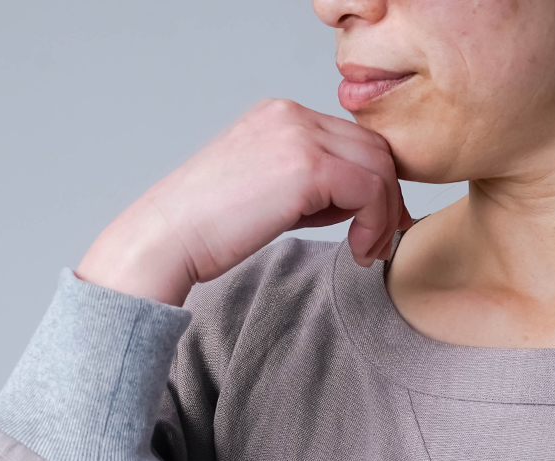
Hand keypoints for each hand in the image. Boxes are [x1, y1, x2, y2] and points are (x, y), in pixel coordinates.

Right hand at [77, 98, 411, 305]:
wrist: (167, 240)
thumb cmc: (205, 232)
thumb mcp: (265, 195)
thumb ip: (310, 188)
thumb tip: (355, 201)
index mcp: (280, 116)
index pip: (352, 140)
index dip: (373, 184)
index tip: (372, 226)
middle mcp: (292, 115)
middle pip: (374, 148)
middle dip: (386, 199)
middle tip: (379, 242)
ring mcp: (300, 136)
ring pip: (379, 167)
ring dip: (384, 215)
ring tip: (368, 251)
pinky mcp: (307, 167)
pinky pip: (370, 189)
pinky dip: (375, 223)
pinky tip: (359, 250)